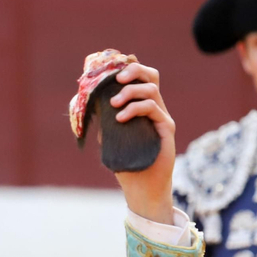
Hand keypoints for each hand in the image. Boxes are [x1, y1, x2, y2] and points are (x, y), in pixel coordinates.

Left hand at [108, 62, 176, 224]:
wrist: (142, 188)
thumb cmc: (127, 164)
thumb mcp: (111, 137)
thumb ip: (105, 120)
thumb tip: (90, 103)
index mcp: (142, 108)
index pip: (140, 79)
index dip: (128, 68)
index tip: (110, 70)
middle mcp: (155, 109)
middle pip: (151, 76)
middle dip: (134, 70)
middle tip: (117, 78)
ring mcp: (162, 118)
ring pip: (151, 90)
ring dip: (130, 91)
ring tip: (114, 104)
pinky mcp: (166, 129)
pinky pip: (153, 109)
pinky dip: (134, 109)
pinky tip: (120, 118)